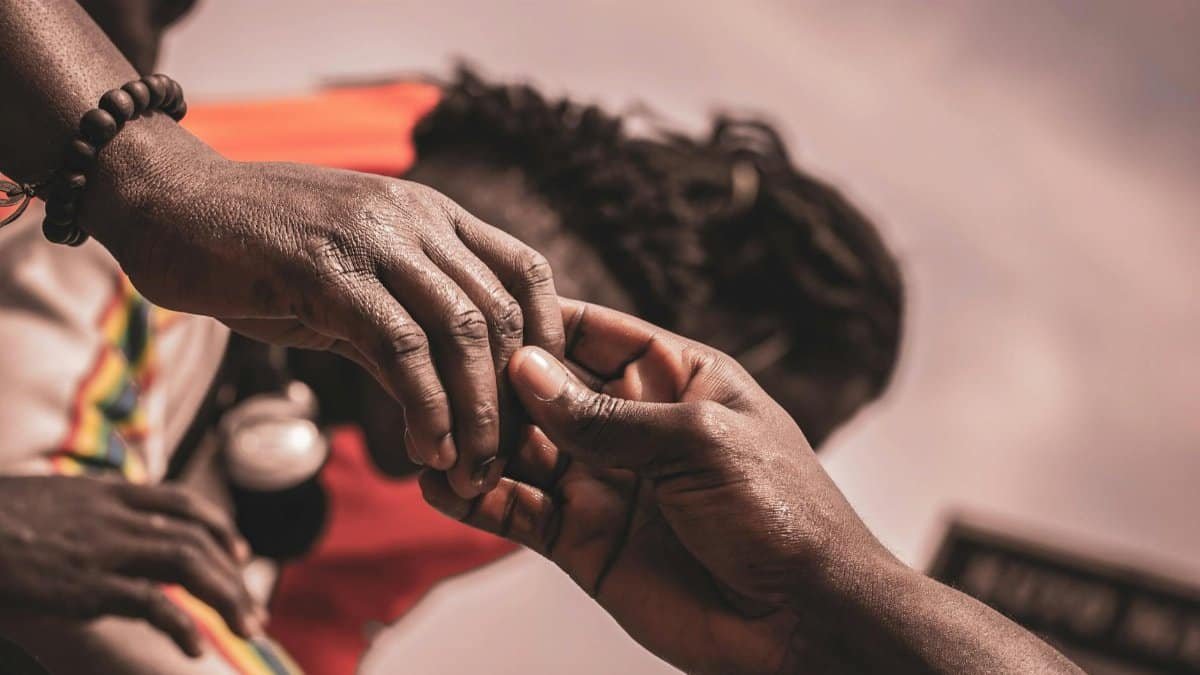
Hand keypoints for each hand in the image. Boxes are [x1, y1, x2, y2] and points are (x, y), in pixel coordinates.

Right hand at [0, 476, 261, 657]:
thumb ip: (89, 516)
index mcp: (107, 494)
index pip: (182, 504)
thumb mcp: (49, 504)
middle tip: (255, 611)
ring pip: (188, 563)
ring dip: (227, 597)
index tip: (239, 553)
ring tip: (247, 628)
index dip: (219, 527)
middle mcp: (115, 516)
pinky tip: (193, 648)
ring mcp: (104, 549)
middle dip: (233, 576)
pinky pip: (152, 603)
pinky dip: (181, 626)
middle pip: (196, 538)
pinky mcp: (87, 586)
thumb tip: (117, 538)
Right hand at [83, 119, 563, 496]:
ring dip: (476, 413)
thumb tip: (451, 398)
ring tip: (470, 470)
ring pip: (460, 330)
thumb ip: (404, 325)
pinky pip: (398, 347)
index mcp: (432, 215)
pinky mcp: (324, 269)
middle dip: (515, 399)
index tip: (540, 406)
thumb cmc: (259, 247)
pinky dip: (425, 406)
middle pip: (502, 312)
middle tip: (505, 461)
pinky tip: (426, 449)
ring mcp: (371, 238)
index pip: (528, 272)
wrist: (167, 202)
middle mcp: (415, 218)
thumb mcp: (352, 280)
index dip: (549, 342)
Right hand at [420, 298, 892, 672]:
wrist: (799, 618)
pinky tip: (436, 484)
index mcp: (673, 377)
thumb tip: (525, 370)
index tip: (481, 310)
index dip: (539, 322)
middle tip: (441, 374)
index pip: (591, 333)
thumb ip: (608, 414)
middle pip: (546, 388)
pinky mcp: (580, 538)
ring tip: (431, 430)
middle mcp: (630, 423)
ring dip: (478, 439)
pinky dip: (476, 498)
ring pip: (521, 448)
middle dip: (496, 381)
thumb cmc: (777, 510)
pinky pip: (517, 509)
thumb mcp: (698, 441)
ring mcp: (602, 480)